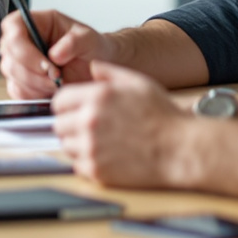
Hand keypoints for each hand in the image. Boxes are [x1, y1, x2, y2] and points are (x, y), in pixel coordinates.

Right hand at [0, 7, 115, 98]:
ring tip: (57, 85)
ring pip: (11, 75)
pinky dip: (33, 94)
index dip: (22, 48)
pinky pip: (17, 91)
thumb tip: (54, 54)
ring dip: (34, 85)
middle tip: (56, 78)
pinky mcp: (21, 81)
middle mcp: (24, 40)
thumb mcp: (89, 39)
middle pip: (9, 55)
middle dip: (32, 73)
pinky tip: (50, 91)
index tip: (46, 65)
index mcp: (36, 21)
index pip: (12, 27)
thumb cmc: (91, 48)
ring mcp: (20, 61)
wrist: (96, 69)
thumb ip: (73, 42)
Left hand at [51, 67, 190, 187]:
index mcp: (96, 97)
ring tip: (101, 142)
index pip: (58, 101)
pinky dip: (87, 162)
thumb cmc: (163, 116)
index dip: (68, 105)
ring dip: (78, 144)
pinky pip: (77, 165)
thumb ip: (109, 72)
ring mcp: (91, 148)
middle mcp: (89, 121)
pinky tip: (106, 156)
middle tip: (90, 127)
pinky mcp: (96, 170)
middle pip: (58, 124)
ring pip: (66, 146)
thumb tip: (91, 66)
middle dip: (71, 124)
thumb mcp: (138, 82)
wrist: (179, 149)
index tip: (76, 110)